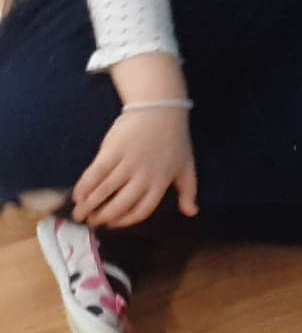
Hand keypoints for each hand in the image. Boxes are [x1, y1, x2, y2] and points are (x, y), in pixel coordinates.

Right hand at [72, 108, 196, 226]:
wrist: (161, 108)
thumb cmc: (174, 138)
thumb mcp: (186, 165)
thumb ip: (189, 190)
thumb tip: (192, 212)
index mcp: (162, 182)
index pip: (141, 211)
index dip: (124, 221)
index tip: (112, 224)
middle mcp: (144, 176)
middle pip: (119, 205)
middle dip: (102, 217)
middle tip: (92, 222)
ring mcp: (128, 163)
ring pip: (104, 192)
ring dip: (88, 206)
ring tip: (79, 213)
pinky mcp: (113, 151)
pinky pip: (94, 174)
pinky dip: (83, 187)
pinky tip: (78, 195)